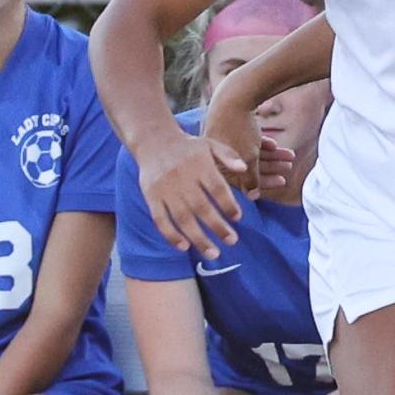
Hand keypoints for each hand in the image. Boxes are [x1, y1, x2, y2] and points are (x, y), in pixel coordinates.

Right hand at [137, 127, 243, 256]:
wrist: (153, 141)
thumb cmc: (188, 147)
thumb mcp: (210, 144)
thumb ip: (228, 155)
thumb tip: (244, 168)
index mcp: (199, 165)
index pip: (216, 188)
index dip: (228, 205)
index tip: (237, 218)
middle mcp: (182, 178)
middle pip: (202, 207)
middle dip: (218, 227)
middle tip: (232, 241)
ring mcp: (165, 189)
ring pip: (182, 218)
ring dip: (198, 238)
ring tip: (213, 253)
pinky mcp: (151, 196)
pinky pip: (160, 219)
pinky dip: (171, 235)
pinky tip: (184, 247)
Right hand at [204, 82, 294, 198]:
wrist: (233, 96)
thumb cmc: (239, 131)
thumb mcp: (249, 159)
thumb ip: (251, 179)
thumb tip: (253, 196)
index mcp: (219, 164)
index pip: (243, 180)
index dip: (265, 182)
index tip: (283, 181)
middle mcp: (218, 154)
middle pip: (248, 165)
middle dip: (272, 167)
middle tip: (289, 167)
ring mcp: (223, 139)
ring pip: (250, 152)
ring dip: (272, 155)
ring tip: (291, 155)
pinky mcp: (228, 126)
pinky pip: (247, 140)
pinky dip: (261, 143)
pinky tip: (274, 144)